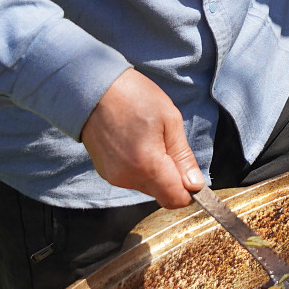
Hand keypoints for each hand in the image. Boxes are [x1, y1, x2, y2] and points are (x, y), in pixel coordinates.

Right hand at [80, 68, 204, 208]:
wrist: (93, 88)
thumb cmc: (134, 97)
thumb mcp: (169, 120)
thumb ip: (183, 156)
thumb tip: (195, 185)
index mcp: (147, 166)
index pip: (175, 200)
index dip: (190, 191)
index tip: (194, 174)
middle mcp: (128, 178)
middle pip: (162, 194)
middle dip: (174, 178)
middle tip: (169, 143)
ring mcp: (114, 177)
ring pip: (148, 186)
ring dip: (157, 171)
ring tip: (151, 138)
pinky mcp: (105, 172)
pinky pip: (132, 178)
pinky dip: (141, 167)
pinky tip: (137, 142)